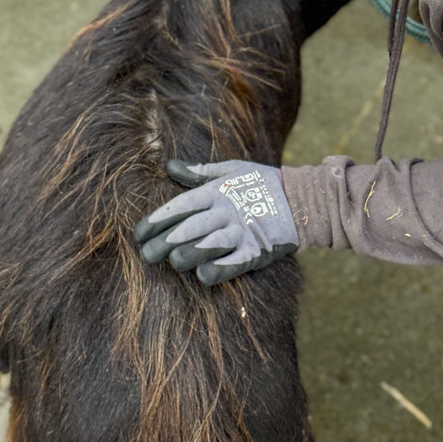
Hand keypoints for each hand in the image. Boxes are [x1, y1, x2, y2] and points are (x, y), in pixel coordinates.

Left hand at [135, 160, 298, 284]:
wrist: (303, 200)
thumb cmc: (261, 183)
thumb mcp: (231, 170)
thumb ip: (199, 172)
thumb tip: (170, 166)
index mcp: (218, 190)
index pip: (181, 205)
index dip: (158, 219)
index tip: (139, 233)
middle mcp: (227, 210)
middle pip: (189, 227)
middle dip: (164, 242)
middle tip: (145, 255)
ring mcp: (243, 231)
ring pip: (208, 244)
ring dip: (187, 254)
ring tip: (172, 262)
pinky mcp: (258, 250)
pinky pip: (235, 263)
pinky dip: (218, 269)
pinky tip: (201, 276)